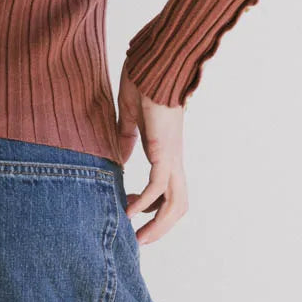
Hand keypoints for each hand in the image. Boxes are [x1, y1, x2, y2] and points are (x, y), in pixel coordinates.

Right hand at [116, 69, 187, 245]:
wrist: (157, 60)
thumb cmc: (145, 79)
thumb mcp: (130, 115)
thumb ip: (127, 137)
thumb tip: (123, 157)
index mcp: (166, 150)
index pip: (168, 189)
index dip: (155, 209)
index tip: (133, 217)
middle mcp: (172, 157)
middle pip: (178, 203)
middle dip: (161, 227)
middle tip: (139, 241)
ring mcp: (171, 154)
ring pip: (175, 201)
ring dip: (158, 224)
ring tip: (138, 237)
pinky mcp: (164, 149)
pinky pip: (158, 185)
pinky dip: (146, 202)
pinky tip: (130, 211)